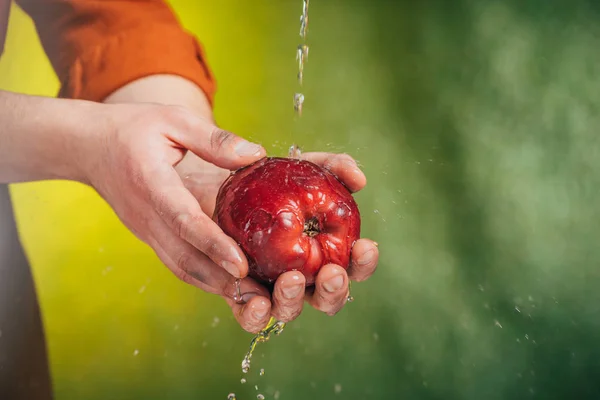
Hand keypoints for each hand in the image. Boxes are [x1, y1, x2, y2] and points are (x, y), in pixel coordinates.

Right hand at [81, 103, 267, 295]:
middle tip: (260, 295)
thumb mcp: (172, 119)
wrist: (87, 147)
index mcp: (152, 183)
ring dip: (215, 285)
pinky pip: (177, 262)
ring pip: (181, 267)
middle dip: (222, 279)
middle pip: (185, 257)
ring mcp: (145, 230)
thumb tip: (256, 154)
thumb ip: (213, 139)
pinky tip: (229, 284)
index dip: (213, 244)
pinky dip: (203, 277)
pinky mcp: (149, 236)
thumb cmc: (132, 128)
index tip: (241, 265)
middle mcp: (147, 216)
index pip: (184, 221)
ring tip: (252, 298)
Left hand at [176, 151, 378, 332]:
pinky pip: (249, 315)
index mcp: (325, 252)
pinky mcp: (239, 294)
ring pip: (289, 309)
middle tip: (331, 273)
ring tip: (291, 279)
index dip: (363, 262)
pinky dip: (256, 314)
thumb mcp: (302, 167)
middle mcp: (302, 276)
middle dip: (334, 290)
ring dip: (294, 299)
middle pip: (327, 297)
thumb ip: (333, 166)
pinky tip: (258, 302)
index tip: (364, 246)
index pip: (352, 266)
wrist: (223, 184)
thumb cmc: (272, 180)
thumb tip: (360, 179)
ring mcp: (271, 288)